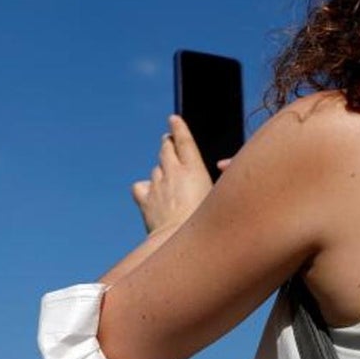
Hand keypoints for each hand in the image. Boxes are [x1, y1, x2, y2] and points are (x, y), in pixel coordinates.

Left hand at [131, 115, 214, 234]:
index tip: (173, 119)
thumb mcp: (217, 194)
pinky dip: (145, 186)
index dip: (178, 128)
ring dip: (161, 168)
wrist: (180, 240)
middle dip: (167, 144)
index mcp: (194, 169)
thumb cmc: (207, 220)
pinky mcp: (145, 199)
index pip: (184, 141)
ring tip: (166, 173)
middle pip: (165, 149)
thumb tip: (219, 168)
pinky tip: (150, 191)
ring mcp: (157, 185)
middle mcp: (173, 172)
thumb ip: (212, 179)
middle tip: (168, 142)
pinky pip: (140, 186)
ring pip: (155, 168)